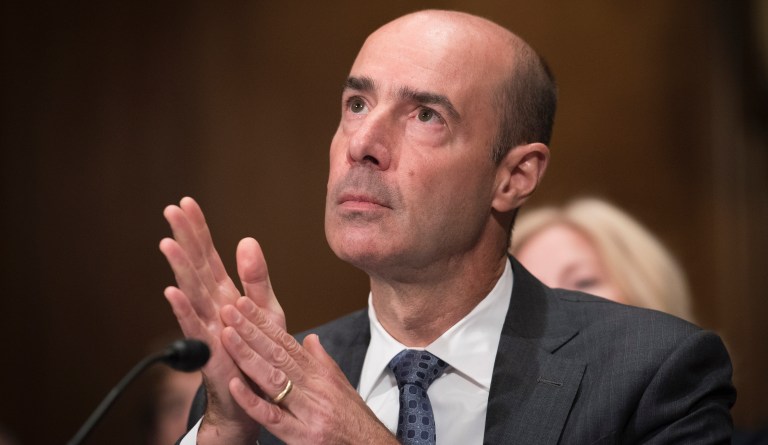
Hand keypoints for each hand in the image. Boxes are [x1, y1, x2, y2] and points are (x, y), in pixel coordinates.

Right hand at [159, 197, 284, 443]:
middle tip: (171, 209)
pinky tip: (172, 290)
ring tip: (168, 242)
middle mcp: (213, 306)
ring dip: (180, 267)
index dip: (198, 230)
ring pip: (192, 290)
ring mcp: (209, 325)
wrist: (261, 393)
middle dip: (185, 237)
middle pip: (196, 266)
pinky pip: (195, 326)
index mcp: (227, 293)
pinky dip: (184, 309)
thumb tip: (246, 240)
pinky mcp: (210, 348)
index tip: (186, 203)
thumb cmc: (262, 351)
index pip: (209, 255)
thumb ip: (256, 276)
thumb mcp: (267, 309)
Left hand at [219, 297, 397, 444]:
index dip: (264, 322)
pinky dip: (253, 401)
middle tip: (229, 309)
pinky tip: (235, 384)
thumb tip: (309, 338)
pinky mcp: (303, 435)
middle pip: (277, 354)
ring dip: (248, 355)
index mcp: (320, 374)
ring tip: (227, 335)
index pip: (287, 342)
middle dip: (251, 330)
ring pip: (273, 379)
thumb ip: (321, 361)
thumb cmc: (354, 419)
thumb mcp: (340, 385)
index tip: (244, 303)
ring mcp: (308, 410)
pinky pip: (273, 417)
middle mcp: (314, 387)